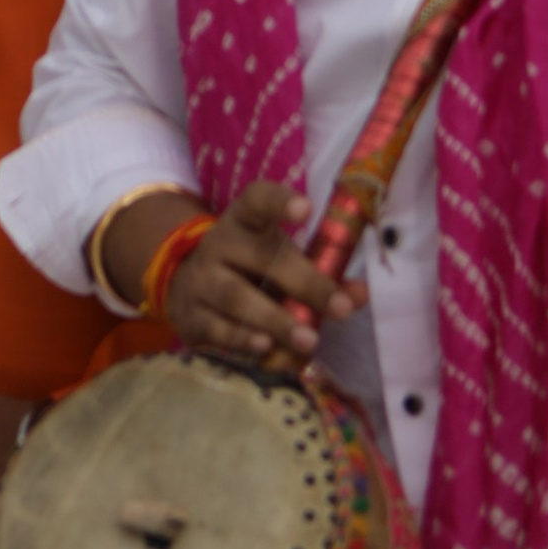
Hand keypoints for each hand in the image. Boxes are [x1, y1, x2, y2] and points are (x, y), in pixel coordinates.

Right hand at [164, 180, 365, 369]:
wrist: (188, 287)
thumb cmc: (249, 269)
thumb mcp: (280, 259)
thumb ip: (321, 275)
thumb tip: (359, 294)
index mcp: (244, 220)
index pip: (257, 200)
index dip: (279, 201)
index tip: (306, 209)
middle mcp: (220, 244)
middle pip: (260, 257)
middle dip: (304, 283)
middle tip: (340, 308)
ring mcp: (201, 280)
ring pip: (236, 296)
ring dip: (275, 319)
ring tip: (308, 340)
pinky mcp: (191, 316)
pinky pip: (217, 329)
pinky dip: (243, 340)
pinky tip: (266, 348)